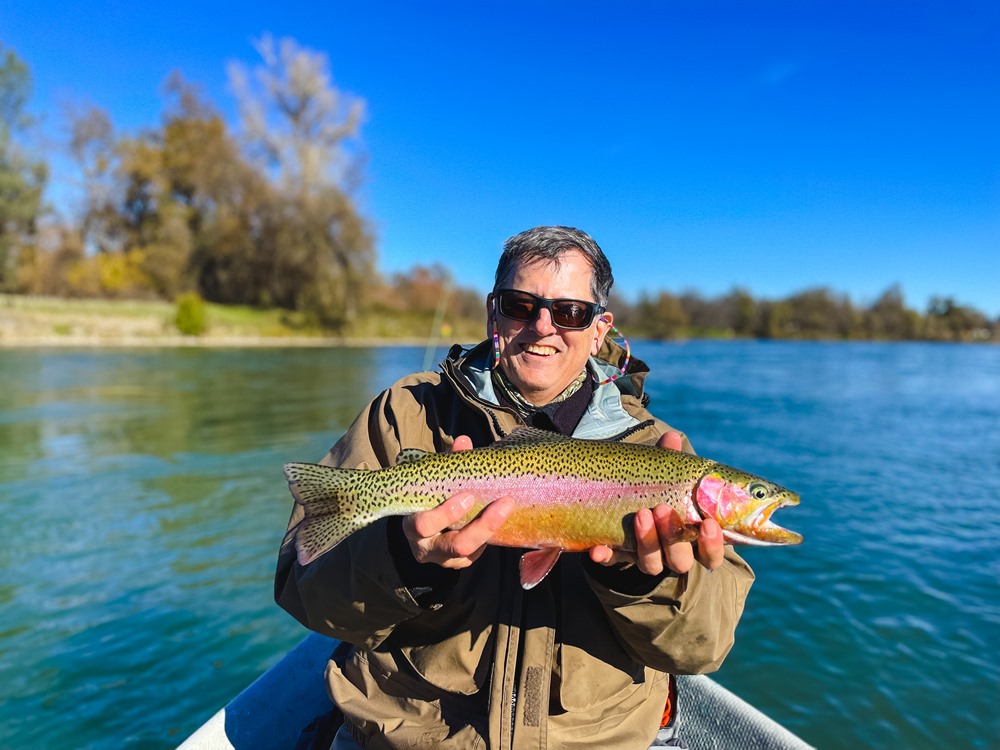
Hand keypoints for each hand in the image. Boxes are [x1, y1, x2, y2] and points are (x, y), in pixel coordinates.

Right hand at [401, 435, 512, 568]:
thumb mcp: (432, 484)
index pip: (423, 525)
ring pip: (469, 553)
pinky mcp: (459, 564)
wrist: (420, 528)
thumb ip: (447, 464)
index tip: (467, 496)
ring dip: (491, 530)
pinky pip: (476, 555)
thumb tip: (463, 442)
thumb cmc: (427, 499)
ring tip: (507, 507)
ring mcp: (444, 559)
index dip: (446, 514)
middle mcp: (426, 548)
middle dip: (480, 526)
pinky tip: (501, 519)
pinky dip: (489, 537)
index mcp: (412, 526)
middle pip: (455, 546)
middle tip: (502, 503)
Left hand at [589, 431, 725, 574]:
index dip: (712, 544)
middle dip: (673, 537)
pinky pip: (612, 561)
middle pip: (680, 560)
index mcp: (693, 541)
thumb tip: (670, 438)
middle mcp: (672, 555)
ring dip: (647, 541)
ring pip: (651, 564)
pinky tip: (597, 549)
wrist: (627, 508)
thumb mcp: (666, 478)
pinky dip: (606, 556)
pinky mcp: (618, 557)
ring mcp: (645, 558)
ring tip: (640, 514)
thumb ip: (670, 462)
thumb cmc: (660, 492)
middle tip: (662, 508)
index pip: (711, 553)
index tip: (708, 524)